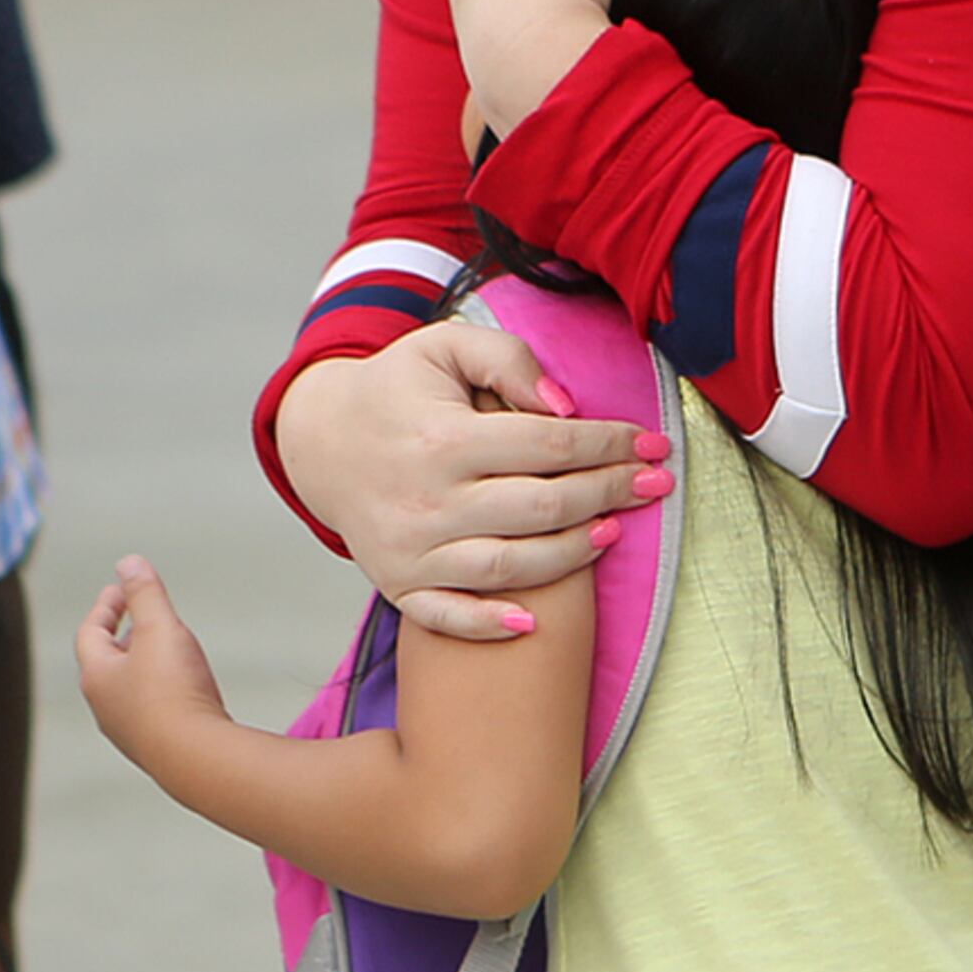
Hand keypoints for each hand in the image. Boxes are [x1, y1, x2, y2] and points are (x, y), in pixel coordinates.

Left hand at [76, 560, 230, 777]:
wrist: (196, 757)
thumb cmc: (172, 692)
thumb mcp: (159, 627)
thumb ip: (144, 593)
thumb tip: (128, 563)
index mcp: (97, 676)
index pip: (90, 632)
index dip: (106, 606)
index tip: (121, 589)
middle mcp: (106, 707)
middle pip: (105, 663)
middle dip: (122, 635)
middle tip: (139, 616)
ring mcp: (129, 732)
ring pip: (127, 690)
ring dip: (141, 665)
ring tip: (162, 650)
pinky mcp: (155, 748)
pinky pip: (150, 711)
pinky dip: (159, 691)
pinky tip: (182, 689)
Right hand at [273, 324, 667, 641]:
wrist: (320, 440)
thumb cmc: (397, 389)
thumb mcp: (444, 346)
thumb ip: (508, 360)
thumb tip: (566, 408)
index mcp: (442, 438)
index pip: (548, 445)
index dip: (609, 445)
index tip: (651, 444)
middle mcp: (427, 500)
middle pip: (540, 508)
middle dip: (607, 494)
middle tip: (652, 485)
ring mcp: (411, 550)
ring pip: (509, 567)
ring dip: (570, 554)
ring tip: (610, 530)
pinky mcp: (398, 584)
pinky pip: (447, 617)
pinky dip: (489, 624)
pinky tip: (533, 622)